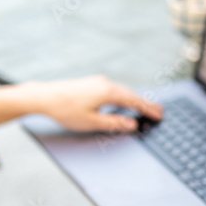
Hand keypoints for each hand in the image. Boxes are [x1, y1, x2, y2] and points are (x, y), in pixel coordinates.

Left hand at [29, 75, 162, 132]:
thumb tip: (131, 124)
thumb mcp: (92, 122)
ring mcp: (98, 81)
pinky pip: (113, 89)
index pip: (135, 101)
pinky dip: (123, 96)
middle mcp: (106, 83)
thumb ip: (114, 123)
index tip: (160, 115)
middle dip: (145, 103)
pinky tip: (124, 100)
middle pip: (131, 94)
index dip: (148, 109)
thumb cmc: (65, 110)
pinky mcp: (91, 83)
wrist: (45, 97)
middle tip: (160, 111)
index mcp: (108, 92)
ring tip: (146, 106)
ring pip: (122, 91)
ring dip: (135, 99)